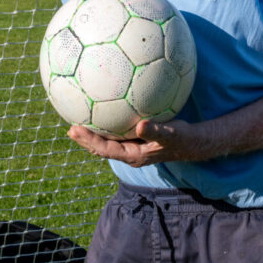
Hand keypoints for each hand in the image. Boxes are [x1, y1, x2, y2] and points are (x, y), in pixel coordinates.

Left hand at [67, 119, 206, 167]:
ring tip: (79, 121)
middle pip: (101, 148)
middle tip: (70, 129)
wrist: (192, 141)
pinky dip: (107, 123)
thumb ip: (156, 131)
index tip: (75, 130)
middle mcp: (130, 152)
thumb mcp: (171, 134)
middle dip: (85, 139)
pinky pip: (117, 132)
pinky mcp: (136, 138)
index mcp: (134, 155)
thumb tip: (141, 125)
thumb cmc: (181, 138)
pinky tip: (103, 108)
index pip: (106, 150)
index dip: (89, 141)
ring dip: (93, 133)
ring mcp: (132, 146)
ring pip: (107, 141)